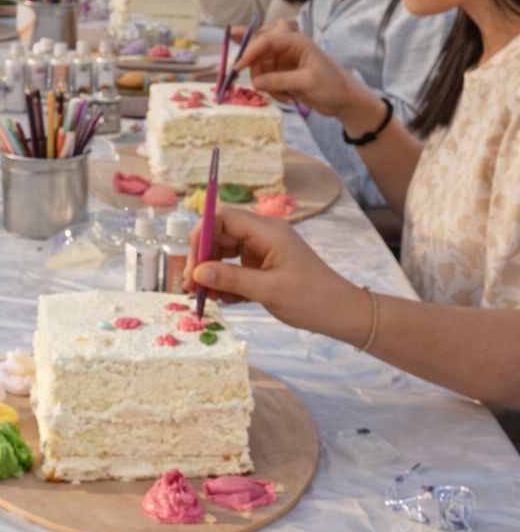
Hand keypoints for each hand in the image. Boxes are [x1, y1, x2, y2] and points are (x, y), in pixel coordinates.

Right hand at [182, 205, 370, 339]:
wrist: (340, 313)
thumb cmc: (311, 299)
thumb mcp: (268, 290)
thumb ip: (231, 279)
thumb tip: (198, 272)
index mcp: (267, 231)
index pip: (222, 218)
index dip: (201, 236)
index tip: (192, 264)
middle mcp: (263, 235)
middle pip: (219, 235)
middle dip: (202, 259)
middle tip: (191, 286)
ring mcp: (262, 250)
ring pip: (224, 252)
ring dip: (211, 273)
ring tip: (204, 297)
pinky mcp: (263, 265)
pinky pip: (235, 267)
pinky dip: (226, 282)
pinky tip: (225, 300)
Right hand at [238, 23, 373, 122]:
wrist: (344, 101)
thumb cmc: (333, 86)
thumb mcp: (308, 82)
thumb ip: (281, 80)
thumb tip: (256, 83)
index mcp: (296, 41)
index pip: (265, 40)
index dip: (249, 51)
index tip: (237, 68)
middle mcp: (287, 47)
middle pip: (257, 47)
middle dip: (252, 64)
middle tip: (242, 76)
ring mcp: (283, 61)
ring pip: (258, 66)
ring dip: (264, 82)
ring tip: (282, 95)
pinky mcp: (281, 74)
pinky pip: (264, 79)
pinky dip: (270, 90)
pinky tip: (286, 98)